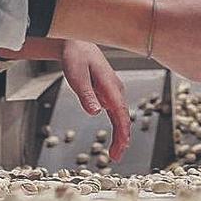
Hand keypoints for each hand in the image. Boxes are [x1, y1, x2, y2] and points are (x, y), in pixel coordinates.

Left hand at [60, 40, 130, 159]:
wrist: (77, 43)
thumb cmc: (76, 56)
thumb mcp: (76, 74)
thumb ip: (86, 93)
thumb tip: (95, 112)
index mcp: (110, 85)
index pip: (120, 113)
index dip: (122, 132)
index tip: (121, 147)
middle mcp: (116, 89)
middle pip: (123, 117)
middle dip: (122, 138)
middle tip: (116, 157)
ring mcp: (113, 91)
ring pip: (121, 116)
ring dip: (121, 135)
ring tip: (116, 153)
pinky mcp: (108, 93)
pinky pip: (116, 112)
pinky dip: (118, 126)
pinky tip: (116, 137)